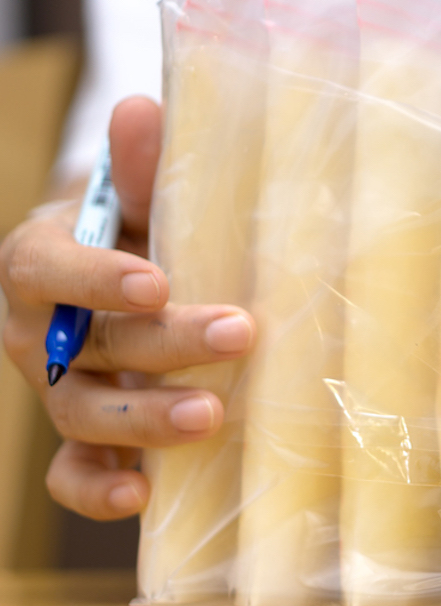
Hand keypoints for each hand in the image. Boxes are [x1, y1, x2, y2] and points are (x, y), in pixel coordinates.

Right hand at [0, 97, 254, 520]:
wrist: (121, 285)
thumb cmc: (134, 234)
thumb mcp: (133, 197)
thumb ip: (138, 165)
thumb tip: (144, 108)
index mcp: (39, 263)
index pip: (48, 268)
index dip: (96, 278)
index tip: (156, 281)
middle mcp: (35, 334)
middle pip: (87, 346)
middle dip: (164, 343)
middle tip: (240, 331)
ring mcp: (56, 391)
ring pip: (82, 414)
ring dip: (145, 419)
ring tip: (213, 415)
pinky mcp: (80, 440)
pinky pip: (71, 474)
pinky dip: (97, 490)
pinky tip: (142, 497)